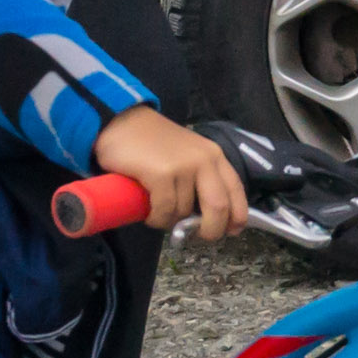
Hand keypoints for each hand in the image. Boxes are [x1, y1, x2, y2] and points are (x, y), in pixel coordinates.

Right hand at [92, 104, 247, 242]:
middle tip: (197, 237)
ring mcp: (183, 167)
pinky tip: (149, 214)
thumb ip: (199, 177)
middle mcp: (204, 160)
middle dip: (211, 230)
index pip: (235, 190)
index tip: (232, 231)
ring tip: (158, 212)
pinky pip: (164, 211)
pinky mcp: (161, 174)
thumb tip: (206, 216)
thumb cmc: (151, 142)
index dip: (237, 216)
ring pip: (184, 212)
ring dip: (171, 221)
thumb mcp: (186, 154)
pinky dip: (156, 219)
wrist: (120, 120)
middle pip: (219, 207)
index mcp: (213, 156)